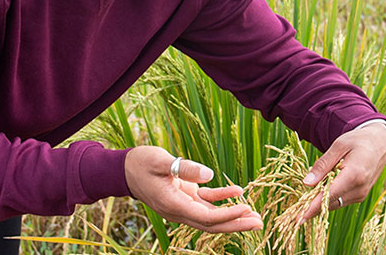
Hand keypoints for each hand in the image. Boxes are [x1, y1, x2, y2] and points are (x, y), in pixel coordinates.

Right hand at [124, 146, 262, 232]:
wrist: (125, 169)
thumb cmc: (141, 163)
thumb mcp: (160, 161)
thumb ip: (183, 167)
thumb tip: (209, 174)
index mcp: (174, 205)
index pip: (206, 217)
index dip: (227, 216)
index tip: (246, 211)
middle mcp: (180, 210)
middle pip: (212, 224)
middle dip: (236, 224)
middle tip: (259, 222)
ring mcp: (183, 204)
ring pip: (211, 215)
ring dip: (232, 215)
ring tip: (254, 214)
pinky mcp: (184, 195)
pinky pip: (206, 201)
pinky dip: (221, 197)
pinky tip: (237, 190)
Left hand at [301, 122, 385, 221]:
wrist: (379, 143)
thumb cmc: (357, 141)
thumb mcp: (338, 146)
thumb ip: (323, 165)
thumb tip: (307, 183)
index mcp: (354, 175)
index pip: (328, 195)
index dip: (312, 207)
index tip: (298, 219)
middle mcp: (359, 189)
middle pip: (330, 203)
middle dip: (312, 208)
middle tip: (293, 214)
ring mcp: (361, 194)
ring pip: (335, 203)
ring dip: (319, 205)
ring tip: (301, 205)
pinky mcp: (360, 195)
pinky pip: (340, 200)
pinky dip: (327, 199)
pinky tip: (316, 195)